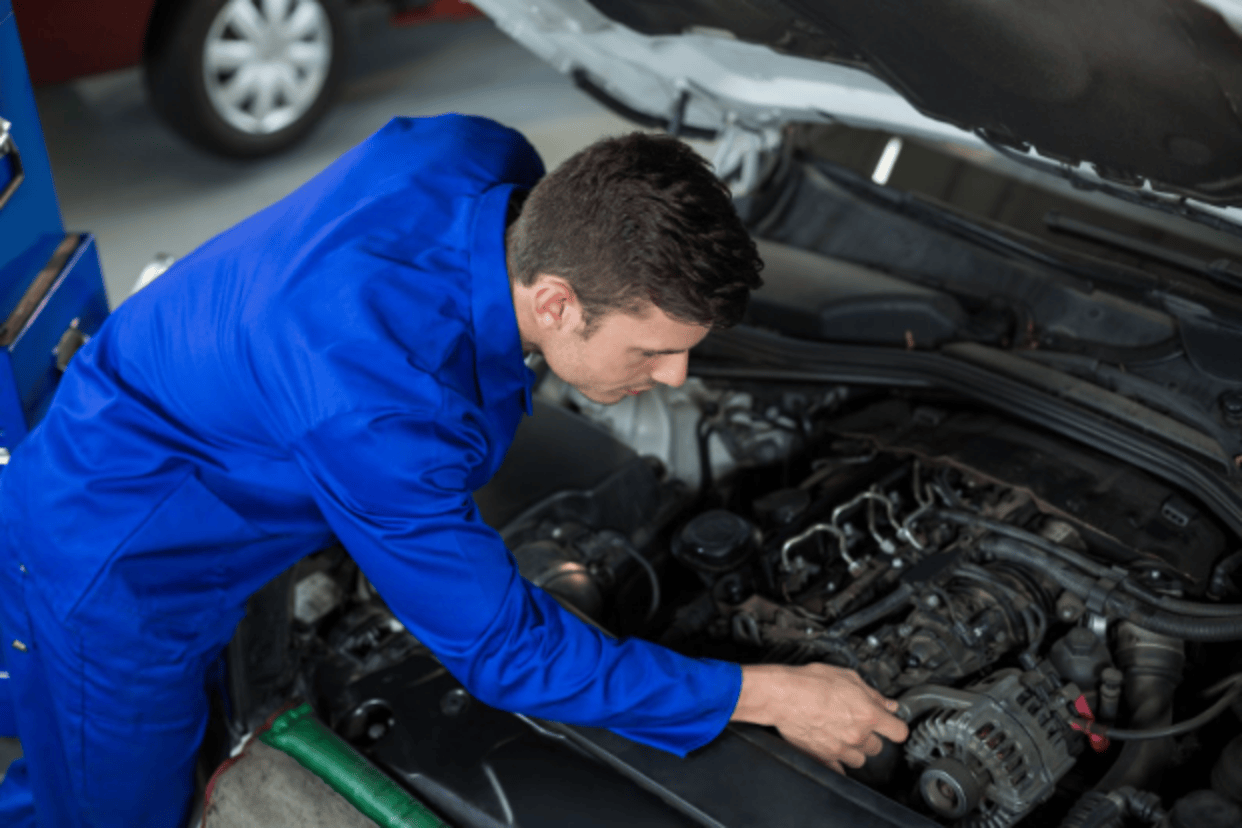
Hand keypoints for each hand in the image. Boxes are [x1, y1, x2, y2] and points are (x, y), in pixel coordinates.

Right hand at [730, 663, 908, 773]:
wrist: (783, 695)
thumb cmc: (811, 682)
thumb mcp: (847, 677)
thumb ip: (872, 693)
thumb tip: (887, 703)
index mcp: (868, 715)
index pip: (899, 732)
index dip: (896, 728)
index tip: (891, 726)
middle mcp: (857, 735)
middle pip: (878, 747)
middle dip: (871, 736)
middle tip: (857, 723)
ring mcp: (840, 750)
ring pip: (860, 760)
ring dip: (856, 750)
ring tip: (842, 735)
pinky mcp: (823, 758)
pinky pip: (839, 770)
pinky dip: (838, 762)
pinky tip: (832, 749)